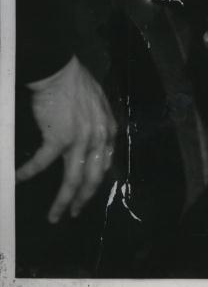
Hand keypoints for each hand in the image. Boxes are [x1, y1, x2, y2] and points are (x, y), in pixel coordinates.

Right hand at [16, 57, 116, 222]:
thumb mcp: (97, 105)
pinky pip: (42, 163)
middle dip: (83, 199)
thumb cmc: (76, 84)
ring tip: (55, 215)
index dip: (95, 183)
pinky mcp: (59, 138)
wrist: (60, 71)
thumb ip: (98, 125)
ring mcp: (80, 139)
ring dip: (62, 201)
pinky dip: (29, 172)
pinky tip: (19, 178)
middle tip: (73, 213)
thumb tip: (93, 144)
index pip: (104, 164)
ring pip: (72, 179)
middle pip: (92, 178)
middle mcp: (99, 137)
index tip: (87, 194)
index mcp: (108, 130)